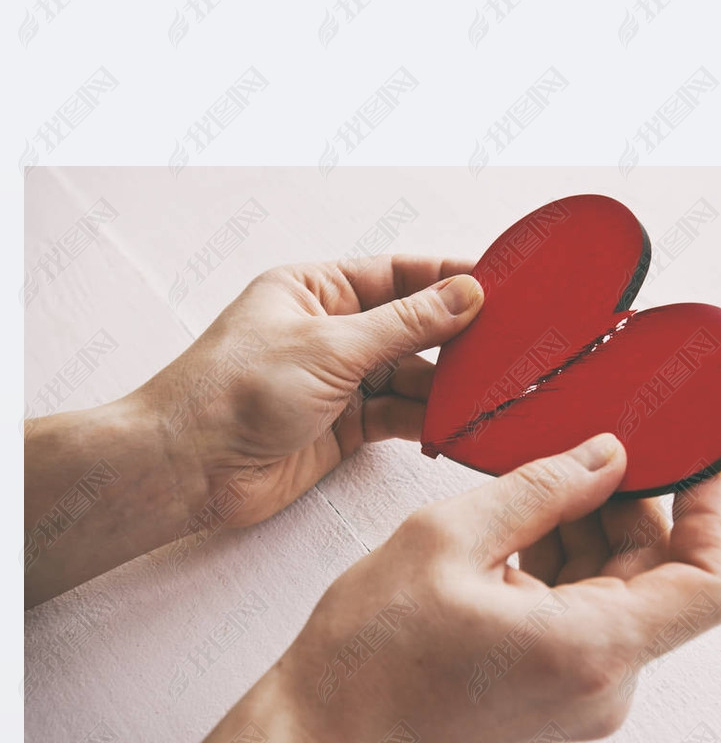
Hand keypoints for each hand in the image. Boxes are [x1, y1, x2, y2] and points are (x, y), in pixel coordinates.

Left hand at [141, 256, 481, 526]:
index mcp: (317, 288)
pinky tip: (460, 422)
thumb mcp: (331, 346)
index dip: (451, 277)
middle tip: (514, 341)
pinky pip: (400, 415)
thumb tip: (465, 293)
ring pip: (411, 374)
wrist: (185, 469)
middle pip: (411, 325)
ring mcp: (338, 380)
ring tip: (495, 388)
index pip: (399, 274)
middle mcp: (330, 329)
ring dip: (448, 383)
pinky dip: (429, 419)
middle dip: (458, 335)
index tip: (503, 283)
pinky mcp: (343, 428)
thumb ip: (405, 324)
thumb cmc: (234, 390)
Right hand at [200, 436, 720, 742]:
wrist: (320, 731)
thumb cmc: (368, 653)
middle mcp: (602, 683)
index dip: (715, 510)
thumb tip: (609, 453)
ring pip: (623, 588)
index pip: (710, 582)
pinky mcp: (556, 688)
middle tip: (590, 441)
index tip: (698, 455)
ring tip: (535, 482)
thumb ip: (542, 487)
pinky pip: (589, 611)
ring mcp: (580, 692)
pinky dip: (567, 559)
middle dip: (633, 503)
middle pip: (661, 574)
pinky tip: (519, 525)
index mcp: (590, 648)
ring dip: (592, 527)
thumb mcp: (449, 537)